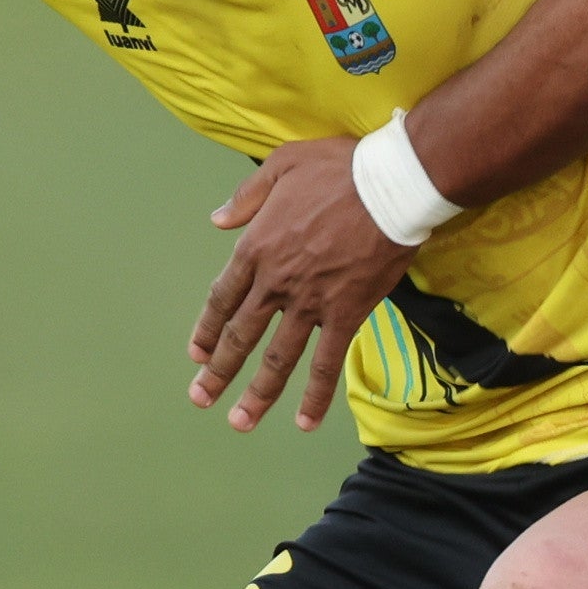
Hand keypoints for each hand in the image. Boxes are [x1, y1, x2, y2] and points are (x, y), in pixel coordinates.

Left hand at [185, 136, 414, 433]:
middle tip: (201, 399)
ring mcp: (310, 302)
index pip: (222, 299)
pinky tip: (305, 422)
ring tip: (240, 422)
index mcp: (256, 247)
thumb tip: (217, 221)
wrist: (390, 185)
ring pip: (277, 357)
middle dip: (219, 372)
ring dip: (257, 393)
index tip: (197, 355)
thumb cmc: (339, 168)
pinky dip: (316, 395)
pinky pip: (327, 362)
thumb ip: (246, 198)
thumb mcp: (281, 166)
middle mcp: (276, 281)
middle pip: (241, 335)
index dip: (207, 330)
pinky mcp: (345, 313)